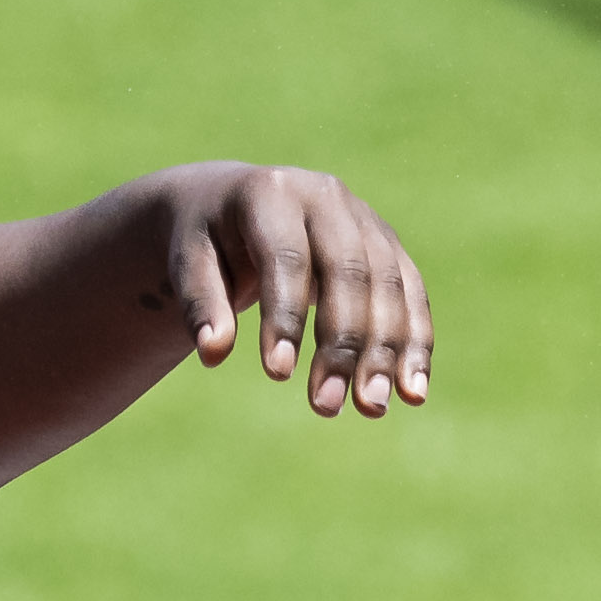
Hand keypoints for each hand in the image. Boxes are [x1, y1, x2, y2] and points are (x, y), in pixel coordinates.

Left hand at [161, 164, 431, 416]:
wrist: (232, 201)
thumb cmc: (203, 239)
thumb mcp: (186, 261)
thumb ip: (200, 303)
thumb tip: (213, 353)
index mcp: (272, 192)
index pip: (288, 259)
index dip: (285, 317)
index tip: (276, 375)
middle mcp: (327, 197)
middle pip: (349, 273)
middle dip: (343, 344)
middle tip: (327, 406)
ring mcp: (365, 218)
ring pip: (389, 286)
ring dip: (386, 351)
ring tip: (371, 407)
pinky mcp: (387, 244)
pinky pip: (410, 293)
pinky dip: (414, 341)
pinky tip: (411, 390)